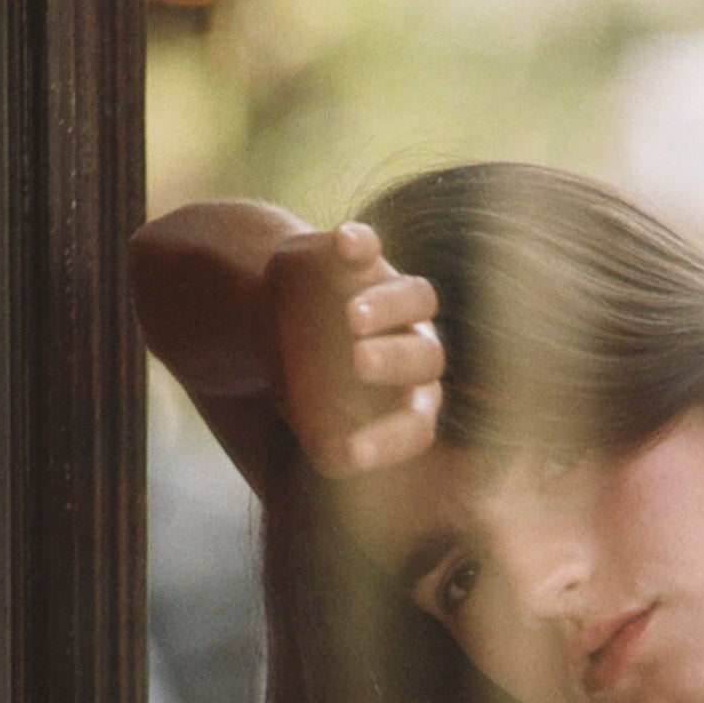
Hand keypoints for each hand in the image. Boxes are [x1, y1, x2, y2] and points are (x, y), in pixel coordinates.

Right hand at [263, 220, 443, 477]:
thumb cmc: (305, 388)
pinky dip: (360, 243)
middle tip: (358, 362)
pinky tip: (345, 243)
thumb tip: (344, 458)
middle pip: (427, 355)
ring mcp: (394, 297)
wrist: (276, 320)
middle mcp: (414, 345)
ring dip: (389, 306)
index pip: (416, 426)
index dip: (389, 440)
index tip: (350, 450)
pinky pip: (371, 245)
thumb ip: (332, 450)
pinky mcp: (363, 256)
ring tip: (351, 318)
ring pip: (419, 298)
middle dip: (396, 360)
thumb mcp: (315, 427)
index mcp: (410, 399)